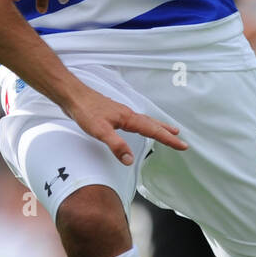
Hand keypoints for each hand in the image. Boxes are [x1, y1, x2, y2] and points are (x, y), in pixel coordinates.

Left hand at [65, 87, 188, 164]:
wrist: (73, 96)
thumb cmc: (85, 111)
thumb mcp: (101, 131)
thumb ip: (116, 145)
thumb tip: (130, 160)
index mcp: (128, 118)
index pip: (153, 130)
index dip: (168, 139)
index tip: (182, 145)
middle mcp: (128, 114)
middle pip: (152, 124)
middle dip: (167, 132)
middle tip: (180, 139)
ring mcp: (121, 113)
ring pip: (144, 121)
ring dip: (157, 127)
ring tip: (167, 130)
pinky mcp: (113, 114)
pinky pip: (135, 120)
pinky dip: (143, 124)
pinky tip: (138, 126)